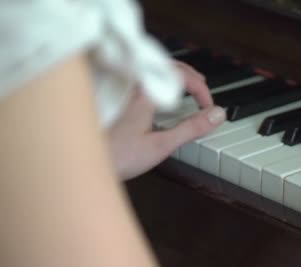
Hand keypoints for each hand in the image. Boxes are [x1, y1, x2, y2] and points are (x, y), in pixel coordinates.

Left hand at [106, 61, 225, 179]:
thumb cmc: (115, 156)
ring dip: (174, 77)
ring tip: (186, 90)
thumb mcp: (160, 145)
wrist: (79, 162)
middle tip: (203, 93)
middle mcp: (130, 84)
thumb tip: (216, 115)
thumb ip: (191, 129)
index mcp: (144, 91)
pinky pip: (139, 77)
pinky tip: (159, 97)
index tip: (208, 107)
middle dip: (190, 77)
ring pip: (152, 69)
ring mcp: (119, 88)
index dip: (201, 89)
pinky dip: (157, 82)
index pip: (181, 75)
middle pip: (167, 65)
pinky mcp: (111, 96)